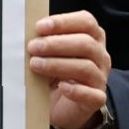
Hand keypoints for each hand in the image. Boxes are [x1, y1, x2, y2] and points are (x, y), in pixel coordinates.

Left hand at [27, 11, 111, 128]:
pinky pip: (92, 95)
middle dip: (56, 44)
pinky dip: (76, 90)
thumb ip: (44, 42)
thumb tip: (28, 34)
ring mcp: (100, 78)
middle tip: (33, 47)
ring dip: (58, 64)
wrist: (62, 106)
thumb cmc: (56, 74)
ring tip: (36, 65)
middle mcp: (100, 56)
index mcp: (92, 38)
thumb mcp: (50, 54)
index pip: (86, 22)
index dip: (63, 22)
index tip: (40, 27)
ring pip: (86, 67)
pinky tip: (61, 87)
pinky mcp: (96, 100)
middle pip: (86, 43)